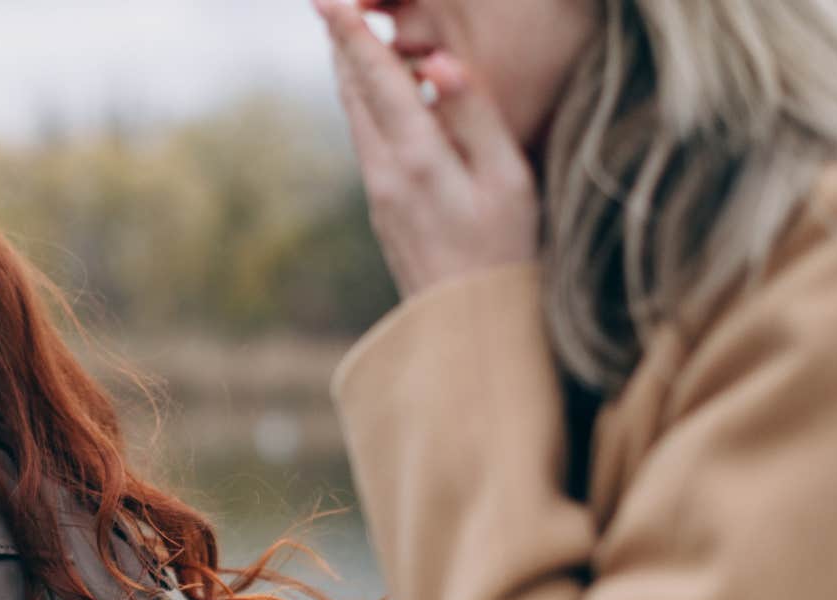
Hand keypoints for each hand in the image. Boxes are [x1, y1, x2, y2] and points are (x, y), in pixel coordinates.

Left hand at [312, 0, 539, 297]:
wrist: (468, 329)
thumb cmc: (505, 249)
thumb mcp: (505, 177)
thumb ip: (473, 114)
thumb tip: (439, 61)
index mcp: (416, 157)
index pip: (377, 78)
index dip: (351, 32)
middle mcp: (385, 172)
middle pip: (355, 92)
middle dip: (343, 42)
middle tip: (330, 1)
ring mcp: (379, 192)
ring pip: (356, 116)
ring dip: (348, 70)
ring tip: (343, 31)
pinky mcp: (382, 207)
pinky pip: (367, 140)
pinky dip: (364, 103)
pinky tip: (370, 91)